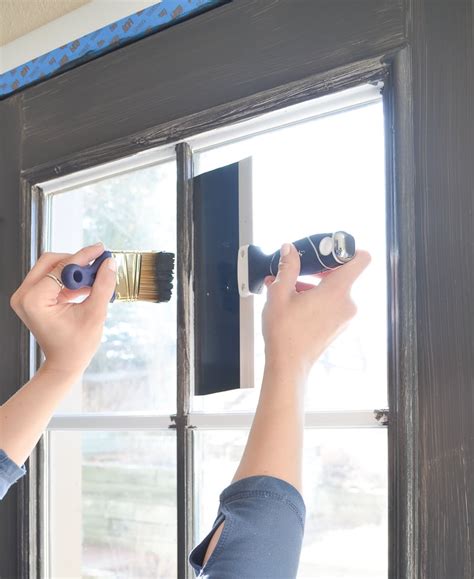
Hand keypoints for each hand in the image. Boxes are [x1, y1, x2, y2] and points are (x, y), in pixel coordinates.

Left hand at [9, 242, 115, 376]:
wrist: (65, 364)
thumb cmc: (76, 346)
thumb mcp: (95, 314)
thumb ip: (103, 285)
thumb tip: (110, 263)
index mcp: (34, 300)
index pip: (60, 268)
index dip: (83, 258)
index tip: (101, 251)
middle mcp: (24, 296)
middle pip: (51, 262)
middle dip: (77, 261)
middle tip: (99, 262)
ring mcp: (26, 297)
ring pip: (52, 268)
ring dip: (75, 270)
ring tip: (96, 277)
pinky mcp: (33, 298)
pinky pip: (52, 279)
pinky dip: (70, 280)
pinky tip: (88, 286)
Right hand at [262, 243, 370, 376]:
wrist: (288, 364)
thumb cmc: (285, 333)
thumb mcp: (280, 293)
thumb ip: (287, 267)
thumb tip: (289, 250)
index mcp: (337, 291)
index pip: (361, 259)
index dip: (348, 249)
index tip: (329, 249)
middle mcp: (347, 303)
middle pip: (343, 274)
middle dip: (320, 270)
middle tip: (299, 270)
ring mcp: (345, 317)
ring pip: (335, 290)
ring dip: (315, 286)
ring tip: (289, 290)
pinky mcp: (339, 326)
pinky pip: (333, 304)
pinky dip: (318, 299)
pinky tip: (295, 304)